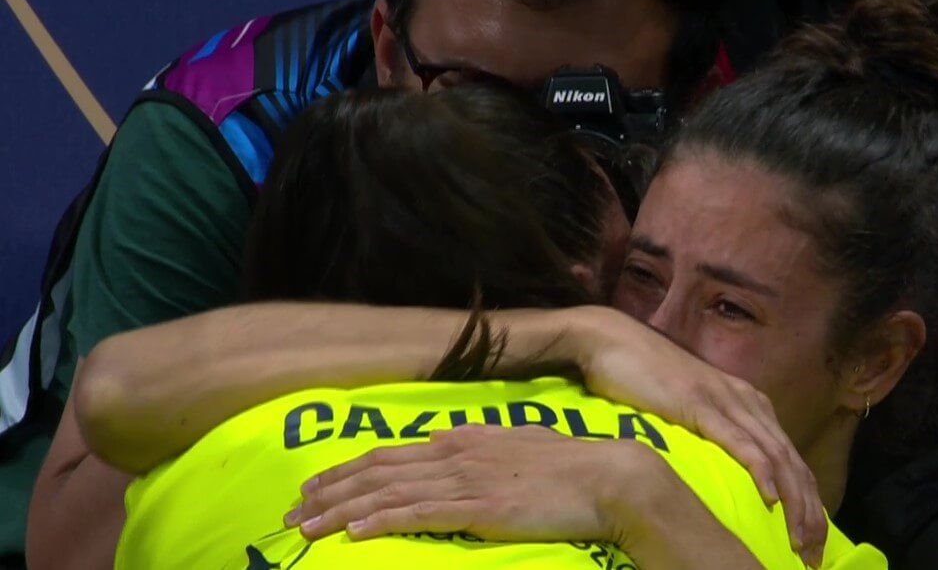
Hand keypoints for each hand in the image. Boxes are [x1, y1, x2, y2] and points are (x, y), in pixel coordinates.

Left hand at [288, 425, 768, 569]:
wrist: (609, 476)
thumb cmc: (572, 465)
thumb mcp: (521, 445)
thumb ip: (483, 445)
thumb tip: (454, 446)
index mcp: (464, 438)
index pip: (392, 453)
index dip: (349, 469)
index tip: (318, 485)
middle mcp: (455, 453)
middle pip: (377, 470)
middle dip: (330, 490)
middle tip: (293, 509)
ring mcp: (466, 480)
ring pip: (387, 492)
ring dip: (340, 510)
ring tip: (305, 525)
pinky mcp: (479, 509)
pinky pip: (418, 514)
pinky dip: (379, 521)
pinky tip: (351, 533)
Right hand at [563, 306, 824, 566]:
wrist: (611, 341)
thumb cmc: (642, 379)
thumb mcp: (688, 412)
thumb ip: (710, 433)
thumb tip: (717, 474)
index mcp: (747, 404)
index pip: (789, 459)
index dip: (807, 502)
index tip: (811, 541)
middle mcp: (746, 401)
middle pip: (792, 462)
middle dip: (809, 511)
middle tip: (813, 553)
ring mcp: (725, 400)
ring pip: (775, 456)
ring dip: (794, 500)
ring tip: (801, 538)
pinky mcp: (700, 404)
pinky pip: (739, 441)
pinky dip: (760, 470)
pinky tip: (771, 496)